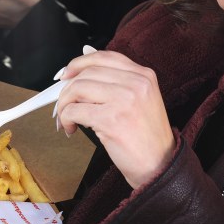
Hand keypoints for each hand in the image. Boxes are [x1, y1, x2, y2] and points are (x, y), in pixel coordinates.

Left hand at [54, 50, 174, 188]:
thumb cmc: (146, 138)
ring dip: (65, 104)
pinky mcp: (110, 119)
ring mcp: (124, 100)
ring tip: (67, 119)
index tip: (67, 74)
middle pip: (88, 72)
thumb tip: (80, 72)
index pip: (105, 57)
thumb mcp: (140, 101)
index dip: (80, 62)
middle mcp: (136, 83)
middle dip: (68, 88)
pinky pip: (74, 111)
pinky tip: (71, 128)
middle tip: (64, 103)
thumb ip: (117, 83)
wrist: (159, 166)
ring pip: (77, 88)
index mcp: (144, 75)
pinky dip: (66, 119)